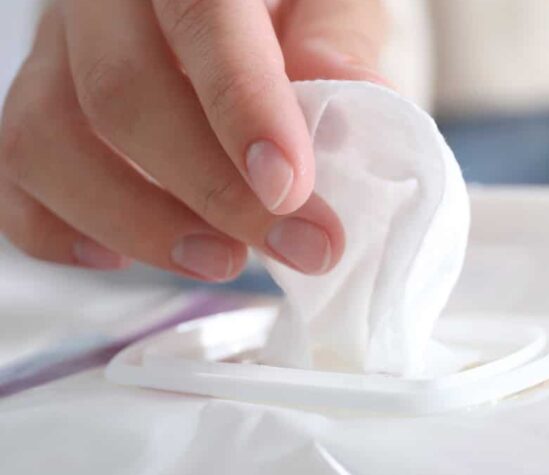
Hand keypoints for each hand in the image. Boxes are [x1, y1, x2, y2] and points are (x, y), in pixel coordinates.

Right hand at [0, 0, 387, 279]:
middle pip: (120, 93)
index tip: (288, 189)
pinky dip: (61, 232)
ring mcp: (54, 55)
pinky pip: (12, 179)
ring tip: (223, 260)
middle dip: (214, 193)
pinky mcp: (32, 107)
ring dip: (137, 224)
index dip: (241, 107)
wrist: (232, 12)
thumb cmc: (290, 5)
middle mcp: (101, 1)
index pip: (202, 17)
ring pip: (46, 142)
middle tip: (297, 248)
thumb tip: (352, 95)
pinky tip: (126, 256)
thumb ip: (339, 39)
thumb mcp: (333, 2)